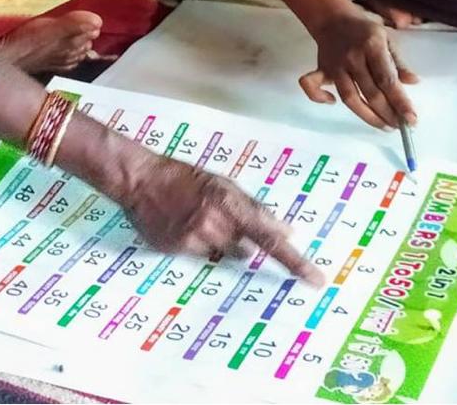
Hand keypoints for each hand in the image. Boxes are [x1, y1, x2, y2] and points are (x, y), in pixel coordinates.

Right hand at [122, 153, 323, 285]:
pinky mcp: (178, 250)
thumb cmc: (184, 177)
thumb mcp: (222, 184)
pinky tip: (181, 225)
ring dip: (217, 242)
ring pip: (222, 254)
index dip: (295, 260)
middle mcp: (216, 223)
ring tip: (196, 218)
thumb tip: (286, 229)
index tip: (315, 279)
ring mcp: (195, 239)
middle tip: (218, 219)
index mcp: (231, 203)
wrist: (141, 179)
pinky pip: (199, 256)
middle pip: (245, 249)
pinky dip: (196, 245)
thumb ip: (254, 207)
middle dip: (239, 239)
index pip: (271, 238)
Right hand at [299, 7, 418, 129]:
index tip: (411, 119)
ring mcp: (335, 65)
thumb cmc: (364, 30)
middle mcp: (353, 57)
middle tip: (399, 126)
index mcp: (372, 46)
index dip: (400, 102)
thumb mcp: (387, 39)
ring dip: (367, 116)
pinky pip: (312, 86)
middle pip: (370, 93)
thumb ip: (398, 62)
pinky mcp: (321, 68)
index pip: (387, 79)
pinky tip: (332, 104)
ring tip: (383, 125)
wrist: (334, 17)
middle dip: (387, 113)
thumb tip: (414, 82)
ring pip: (349, 97)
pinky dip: (318, 98)